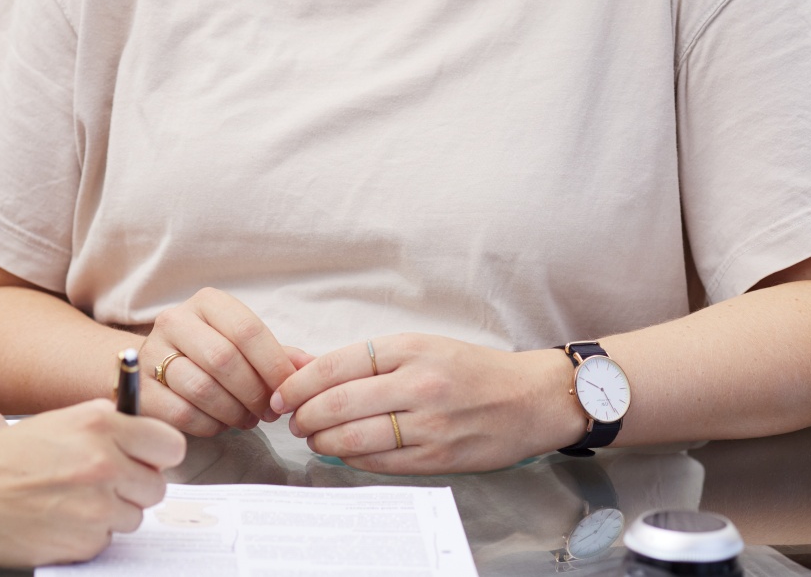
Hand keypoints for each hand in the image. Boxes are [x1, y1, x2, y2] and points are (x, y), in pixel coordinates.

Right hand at [0, 400, 185, 566]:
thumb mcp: (52, 424)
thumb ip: (100, 427)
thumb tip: (137, 437)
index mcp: (98, 422)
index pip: (169, 444)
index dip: (156, 455)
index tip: (146, 460)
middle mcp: (104, 461)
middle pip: (156, 487)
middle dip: (133, 488)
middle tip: (101, 485)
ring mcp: (97, 505)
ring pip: (134, 517)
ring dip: (110, 514)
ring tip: (69, 502)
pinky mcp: (85, 542)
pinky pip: (107, 541)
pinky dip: (88, 535)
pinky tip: (57, 521)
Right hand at [139, 288, 306, 435]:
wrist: (151, 365)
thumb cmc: (208, 354)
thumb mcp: (242, 345)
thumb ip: (278, 355)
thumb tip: (313, 366)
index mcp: (207, 303)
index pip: (247, 330)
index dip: (274, 365)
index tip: (289, 390)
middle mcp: (175, 320)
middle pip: (224, 360)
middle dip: (254, 393)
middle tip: (268, 412)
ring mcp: (152, 352)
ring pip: (202, 388)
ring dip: (233, 412)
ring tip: (246, 419)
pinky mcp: (140, 387)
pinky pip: (182, 413)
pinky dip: (209, 425)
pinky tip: (219, 423)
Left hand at [271, 334, 581, 473]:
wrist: (530, 398)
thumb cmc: (470, 369)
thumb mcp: (418, 347)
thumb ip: (367, 360)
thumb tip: (308, 369)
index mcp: (409, 349)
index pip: (336, 366)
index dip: (299, 384)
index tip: (280, 395)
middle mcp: (418, 384)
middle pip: (339, 404)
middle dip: (305, 416)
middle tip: (292, 420)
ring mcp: (430, 424)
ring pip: (355, 438)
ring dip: (323, 442)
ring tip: (313, 438)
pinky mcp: (440, 457)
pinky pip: (381, 462)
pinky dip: (353, 459)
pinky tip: (343, 454)